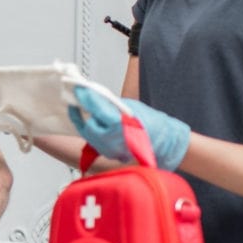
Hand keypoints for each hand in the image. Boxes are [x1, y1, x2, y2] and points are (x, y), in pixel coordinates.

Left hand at [67, 85, 190, 170]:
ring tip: (82, 108)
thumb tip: (91, 95)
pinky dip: (91, 130)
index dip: (85, 97)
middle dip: (80, 111)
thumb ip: (110, 103)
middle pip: (86, 125)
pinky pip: (93, 141)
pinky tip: (92, 121)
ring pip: (87, 135)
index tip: (77, 87)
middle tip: (77, 97)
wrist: (165, 143)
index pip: (96, 109)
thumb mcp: (131, 106)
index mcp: (121, 126)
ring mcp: (111, 151)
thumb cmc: (152, 123)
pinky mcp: (109, 155)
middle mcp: (114, 142)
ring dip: (83, 121)